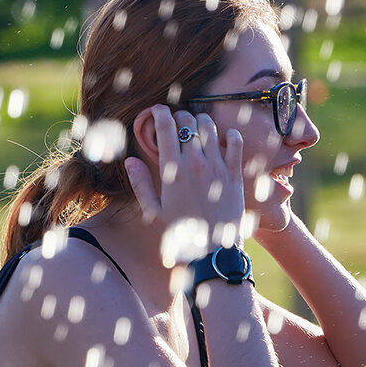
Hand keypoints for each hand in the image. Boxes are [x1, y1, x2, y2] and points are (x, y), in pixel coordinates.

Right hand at [125, 106, 245, 260]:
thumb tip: (130, 160)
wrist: (212, 254)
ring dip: (201, 122)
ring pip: (209, 127)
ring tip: (197, 129)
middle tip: (176, 123)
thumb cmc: (180, 236)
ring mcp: (218, 168)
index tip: (157, 111)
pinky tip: (222, 140)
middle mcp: (195, 164)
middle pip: (187, 121)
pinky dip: (229, 135)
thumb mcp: (153, 212)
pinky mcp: (235, 175)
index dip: (159, 113)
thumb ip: (141, 184)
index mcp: (172, 171)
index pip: (165, 126)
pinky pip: (235, 142)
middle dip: (179, 117)